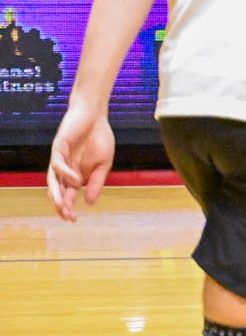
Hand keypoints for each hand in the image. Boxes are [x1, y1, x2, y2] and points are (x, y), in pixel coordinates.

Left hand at [47, 105, 113, 221]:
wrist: (95, 115)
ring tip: (62, 206)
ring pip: (52, 181)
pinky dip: (66, 173)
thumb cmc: (100, 138)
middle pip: (57, 191)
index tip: (73, 220)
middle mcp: (64, 170)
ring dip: (56, 194)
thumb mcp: (104, 164)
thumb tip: (91, 203)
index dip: (68, 208)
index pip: (68, 195)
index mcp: (75, 175)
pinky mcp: (58, 148)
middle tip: (67, 217)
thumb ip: (97, 182)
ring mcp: (59, 159)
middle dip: (61, 205)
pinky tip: (76, 180)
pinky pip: (57, 164)